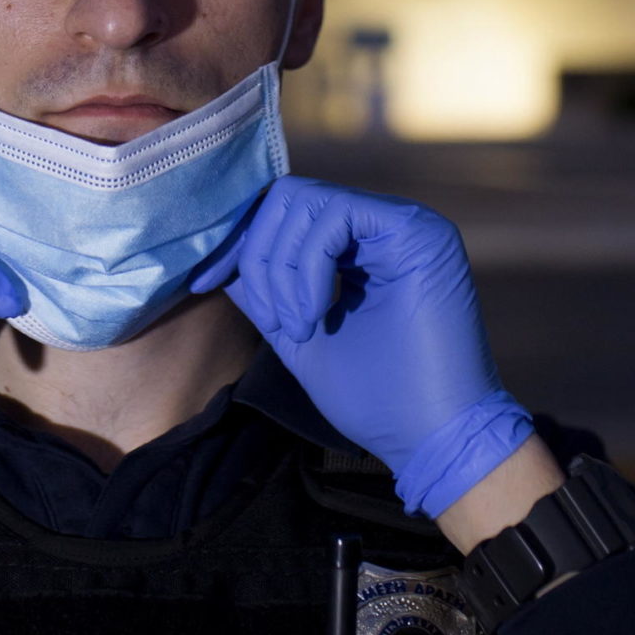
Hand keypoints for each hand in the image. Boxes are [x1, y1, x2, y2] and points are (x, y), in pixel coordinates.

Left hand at [191, 175, 534, 519]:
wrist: (431, 438)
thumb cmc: (375, 397)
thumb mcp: (297, 333)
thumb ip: (265, 291)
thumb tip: (222, 254)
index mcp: (358, 245)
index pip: (282, 210)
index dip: (238, 241)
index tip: (202, 281)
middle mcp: (382, 223)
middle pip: (288, 196)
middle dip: (259, 255)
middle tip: (272, 319)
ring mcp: (404, 221)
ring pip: (307, 200)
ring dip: (283, 267)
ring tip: (297, 327)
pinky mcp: (418, 230)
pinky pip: (337, 215)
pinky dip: (309, 265)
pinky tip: (314, 315)